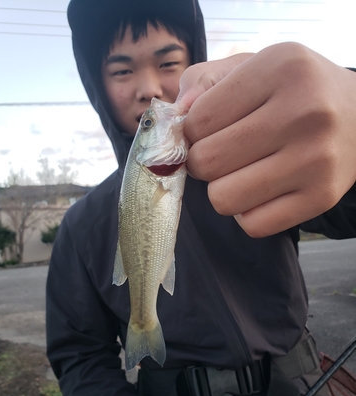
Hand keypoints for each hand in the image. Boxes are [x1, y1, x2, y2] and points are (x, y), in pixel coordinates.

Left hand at [177, 42, 355, 236]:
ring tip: (241, 173)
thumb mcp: (252, 67)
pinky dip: (246, 213)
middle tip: (221, 155)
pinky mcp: (322, 197)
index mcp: (281, 68)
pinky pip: (252, 225)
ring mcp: (316, 160)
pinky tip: (260, 191)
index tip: (206, 132)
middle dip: (203, 162)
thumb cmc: (292, 91)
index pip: (198, 120)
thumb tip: (176, 117)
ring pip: (224, 199)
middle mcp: (304, 112)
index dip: (190, 132)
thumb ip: (203, 84)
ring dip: (222, 190)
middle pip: (207, 162)